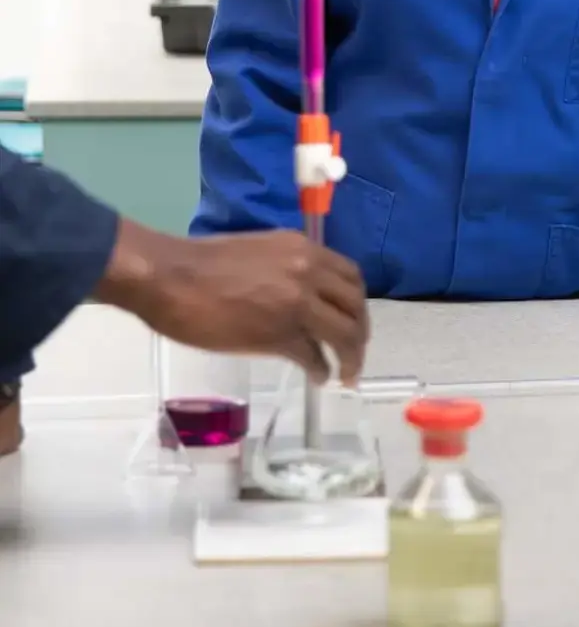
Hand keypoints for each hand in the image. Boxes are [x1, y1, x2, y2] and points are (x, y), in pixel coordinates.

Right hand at [94, 220, 368, 384]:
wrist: (170, 278)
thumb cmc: (202, 264)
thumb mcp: (260, 254)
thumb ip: (287, 271)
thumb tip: (299, 298)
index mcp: (302, 249)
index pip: (350, 276)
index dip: (355, 302)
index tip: (352, 319)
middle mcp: (307, 272)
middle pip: (355, 306)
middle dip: (359, 332)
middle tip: (353, 351)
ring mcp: (297, 304)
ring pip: (343, 333)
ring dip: (350, 357)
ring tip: (345, 374)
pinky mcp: (279, 336)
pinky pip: (314, 356)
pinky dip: (321, 370)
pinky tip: (317, 378)